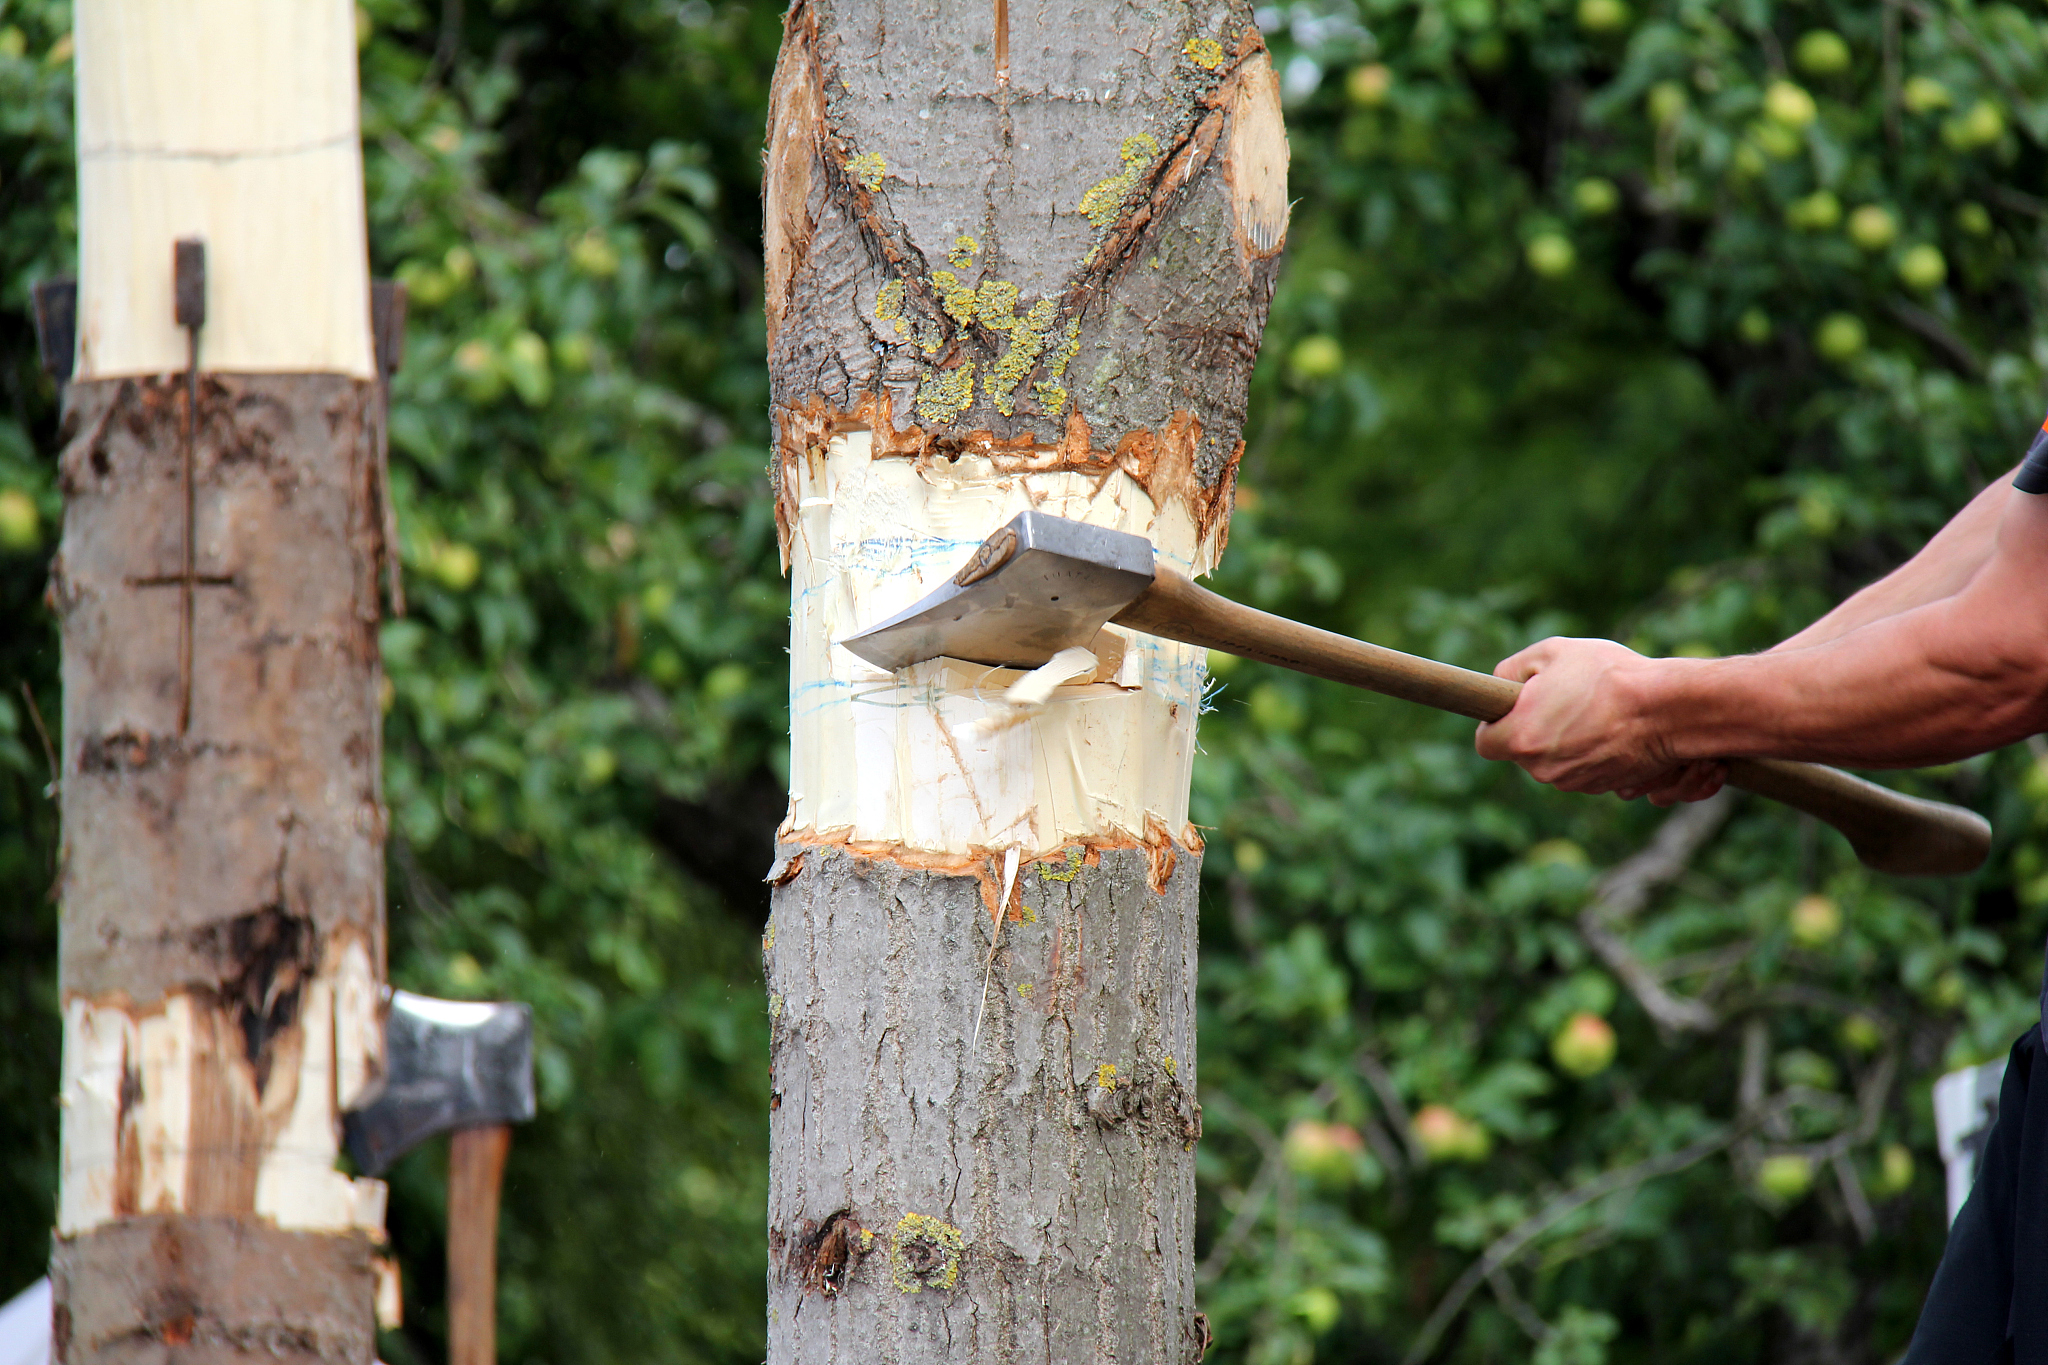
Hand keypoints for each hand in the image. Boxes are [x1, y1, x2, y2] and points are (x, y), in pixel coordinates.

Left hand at [1474, 637, 1726, 802]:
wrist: (1668, 708)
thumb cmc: (1607, 675)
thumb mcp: (1550, 653)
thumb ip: (1511, 670)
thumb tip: (1498, 687)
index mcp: (1520, 738)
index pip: (1485, 743)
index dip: (1495, 723)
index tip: (1512, 707)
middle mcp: (1542, 769)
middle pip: (1524, 751)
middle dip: (1536, 728)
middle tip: (1562, 699)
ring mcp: (1574, 782)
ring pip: (1556, 760)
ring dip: (1567, 739)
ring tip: (1593, 709)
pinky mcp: (1603, 787)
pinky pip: (1585, 768)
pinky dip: (1593, 751)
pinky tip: (1612, 728)